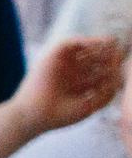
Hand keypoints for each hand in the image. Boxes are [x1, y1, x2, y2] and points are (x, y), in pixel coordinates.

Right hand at [13, 34, 127, 134]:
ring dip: (101, 47)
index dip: (114, 69)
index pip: (100, 72)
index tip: (124, 69)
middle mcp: (71, 72)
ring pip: (86, 49)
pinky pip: (73, 42)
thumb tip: (120, 75)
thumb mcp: (90, 106)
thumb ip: (106, 93)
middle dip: (110, 56)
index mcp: (78, 85)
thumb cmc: (59, 116)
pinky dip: (88, 41)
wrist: (34, 116)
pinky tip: (101, 44)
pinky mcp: (53, 56)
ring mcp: (62, 64)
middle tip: (123, 54)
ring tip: (114, 47)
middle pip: (96, 59)